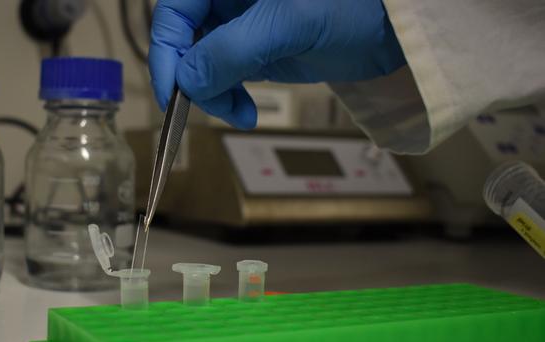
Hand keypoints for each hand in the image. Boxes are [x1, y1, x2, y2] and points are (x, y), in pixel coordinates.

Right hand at [149, 0, 405, 128]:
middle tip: (210, 106)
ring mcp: (239, 26)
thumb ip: (232, 49)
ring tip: (239, 114)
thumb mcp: (289, 22)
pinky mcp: (254, 51)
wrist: (393, 30)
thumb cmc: (350, 5)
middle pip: (183, 39)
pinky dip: (228, 98)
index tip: (171, 91)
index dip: (165, 50)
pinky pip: (224, 77)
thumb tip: (186, 83)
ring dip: (212, 94)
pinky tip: (246, 112)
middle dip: (192, 78)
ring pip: (201, 64)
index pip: (173, 11)